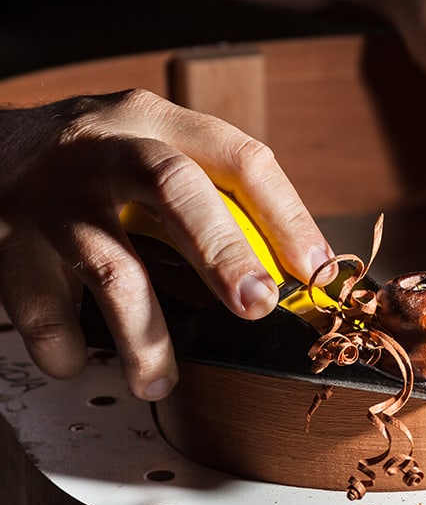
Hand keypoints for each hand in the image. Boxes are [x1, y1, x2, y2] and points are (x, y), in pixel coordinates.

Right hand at [0, 89, 332, 399]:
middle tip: (257, 307)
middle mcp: (104, 149)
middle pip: (173, 189)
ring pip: (109, 265)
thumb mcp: (155, 149)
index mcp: (158, 124)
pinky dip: (67, 349)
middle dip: (224, 254)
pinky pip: (42, 312)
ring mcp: (50, 196)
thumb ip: (213, 196)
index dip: (286, 215)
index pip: (239, 158)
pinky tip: (82, 360)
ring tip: (159, 380)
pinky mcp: (5, 243)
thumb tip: (289, 273)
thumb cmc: (95, 161)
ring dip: (144, 334)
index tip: (316, 269)